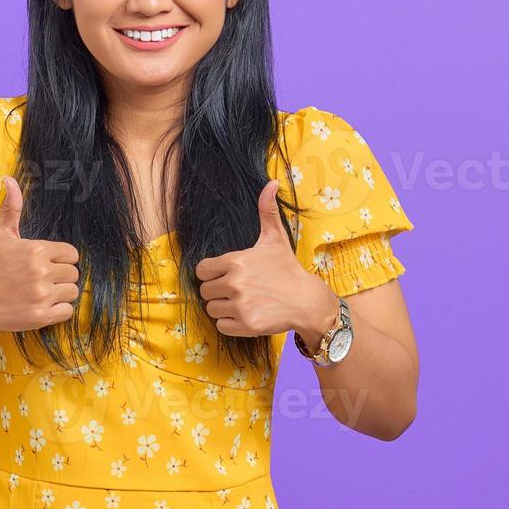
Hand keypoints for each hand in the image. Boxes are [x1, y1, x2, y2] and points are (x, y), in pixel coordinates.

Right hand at [0, 176, 80, 331]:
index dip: (62, 258)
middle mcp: (42, 271)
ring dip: (61, 293)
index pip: (72, 253)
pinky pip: (68, 310)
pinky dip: (59, 310)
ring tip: (43, 292)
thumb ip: (11, 208)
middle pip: (74, 273)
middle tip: (43, 279)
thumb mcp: (0, 235)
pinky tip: (43, 304)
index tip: (47, 263)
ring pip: (72, 291)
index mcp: (37, 250)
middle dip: (61, 276)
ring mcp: (43, 295)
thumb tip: (9, 180)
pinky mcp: (42, 315)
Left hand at [194, 179, 338, 339]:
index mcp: (236, 261)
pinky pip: (221, 326)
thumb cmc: (287, 268)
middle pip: (205, 291)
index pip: (202, 270)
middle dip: (218, 291)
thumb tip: (271, 182)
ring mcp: (240, 305)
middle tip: (237, 290)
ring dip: (224, 308)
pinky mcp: (246, 325)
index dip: (212, 273)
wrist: (307, 300)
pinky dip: (231, 323)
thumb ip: (267, 210)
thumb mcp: (275, 238)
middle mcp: (235, 283)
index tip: (226, 274)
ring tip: (243, 302)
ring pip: (212, 309)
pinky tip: (247, 314)